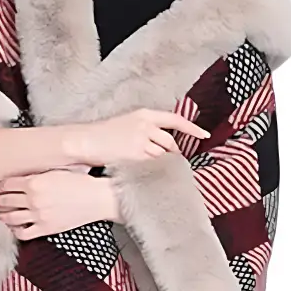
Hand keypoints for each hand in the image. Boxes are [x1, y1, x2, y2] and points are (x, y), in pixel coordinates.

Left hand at [0, 167, 116, 239]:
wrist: (96, 198)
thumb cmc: (80, 183)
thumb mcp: (56, 171)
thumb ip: (36, 175)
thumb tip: (22, 177)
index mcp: (35, 182)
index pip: (7, 184)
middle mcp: (33, 199)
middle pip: (5, 200)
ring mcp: (38, 215)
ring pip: (10, 217)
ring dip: (1, 215)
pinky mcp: (45, 228)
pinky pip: (23, 233)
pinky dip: (15, 231)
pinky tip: (13, 227)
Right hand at [73, 108, 209, 165]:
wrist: (85, 141)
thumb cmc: (103, 134)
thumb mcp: (127, 123)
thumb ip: (146, 130)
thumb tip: (162, 144)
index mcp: (145, 115)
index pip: (175, 120)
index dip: (192, 128)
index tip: (204, 134)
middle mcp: (146, 125)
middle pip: (170, 143)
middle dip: (172, 154)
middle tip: (169, 163)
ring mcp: (141, 140)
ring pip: (161, 156)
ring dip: (161, 164)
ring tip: (154, 171)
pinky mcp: (135, 155)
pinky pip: (151, 165)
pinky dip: (153, 171)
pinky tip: (149, 175)